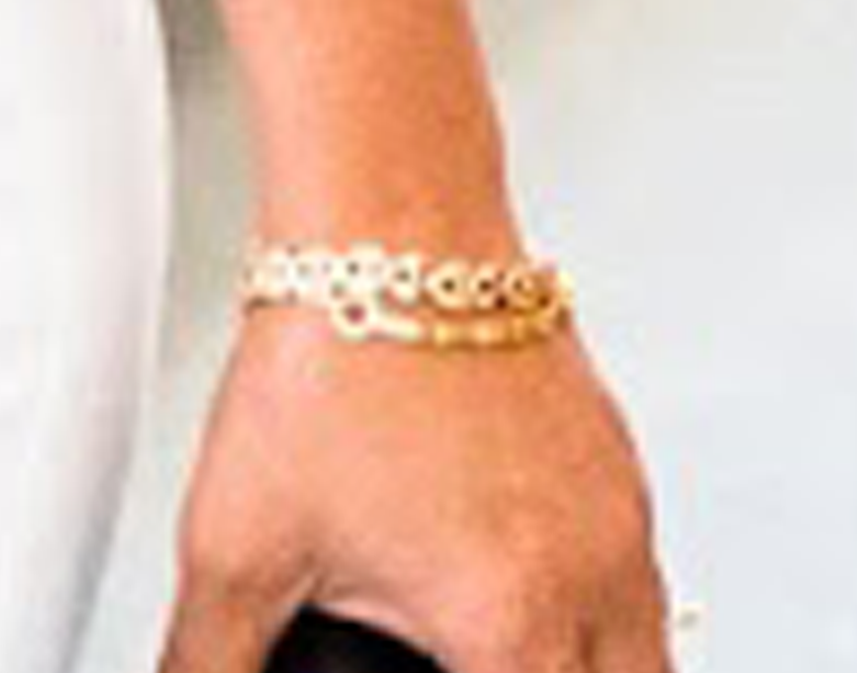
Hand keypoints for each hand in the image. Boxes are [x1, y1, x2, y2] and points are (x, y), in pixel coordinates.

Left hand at [159, 308, 664, 672]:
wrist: (393, 228)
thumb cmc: (335, 363)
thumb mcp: (238, 553)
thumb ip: (209, 660)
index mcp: (508, 615)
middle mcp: (590, 568)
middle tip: (473, 670)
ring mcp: (618, 512)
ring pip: (646, 645)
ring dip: (593, 666)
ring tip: (511, 655)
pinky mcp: (618, 464)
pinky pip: (641, 572)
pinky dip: (602, 609)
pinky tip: (528, 592)